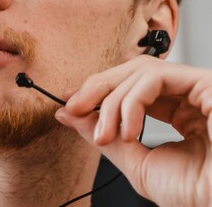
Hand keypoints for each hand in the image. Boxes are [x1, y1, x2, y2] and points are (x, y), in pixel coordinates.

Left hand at [55, 55, 211, 206]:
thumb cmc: (197, 193)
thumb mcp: (137, 163)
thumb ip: (103, 136)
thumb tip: (67, 114)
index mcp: (180, 112)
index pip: (131, 88)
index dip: (98, 92)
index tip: (70, 105)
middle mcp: (190, 96)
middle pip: (132, 72)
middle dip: (96, 89)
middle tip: (74, 108)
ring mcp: (200, 88)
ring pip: (140, 72)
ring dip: (112, 101)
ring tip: (105, 133)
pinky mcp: (207, 84)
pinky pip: (156, 76)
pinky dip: (132, 102)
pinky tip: (128, 131)